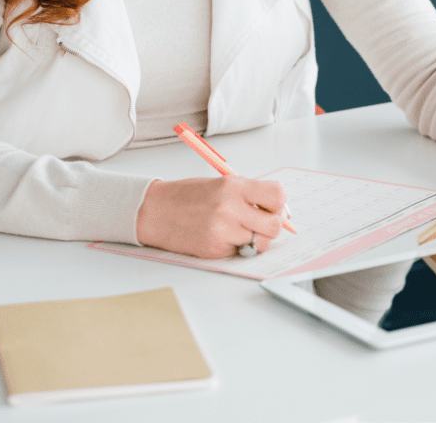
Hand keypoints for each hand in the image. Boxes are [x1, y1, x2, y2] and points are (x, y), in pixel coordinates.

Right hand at [136, 176, 286, 258]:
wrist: (154, 211)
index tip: (273, 207)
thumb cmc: (188, 196)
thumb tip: (281, 211)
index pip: (278, 195)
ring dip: (255, 239)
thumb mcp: (222, 184)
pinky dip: (236, 247)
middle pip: (274, 225)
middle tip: (260, 223)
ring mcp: (222, 231)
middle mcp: (230, 208)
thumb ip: (250, 195)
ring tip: (238, 230)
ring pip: (260, 243)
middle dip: (272, 226)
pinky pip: (241, 252)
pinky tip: (221, 237)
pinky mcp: (215, 249)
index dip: (280, 204)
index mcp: (234, 186)